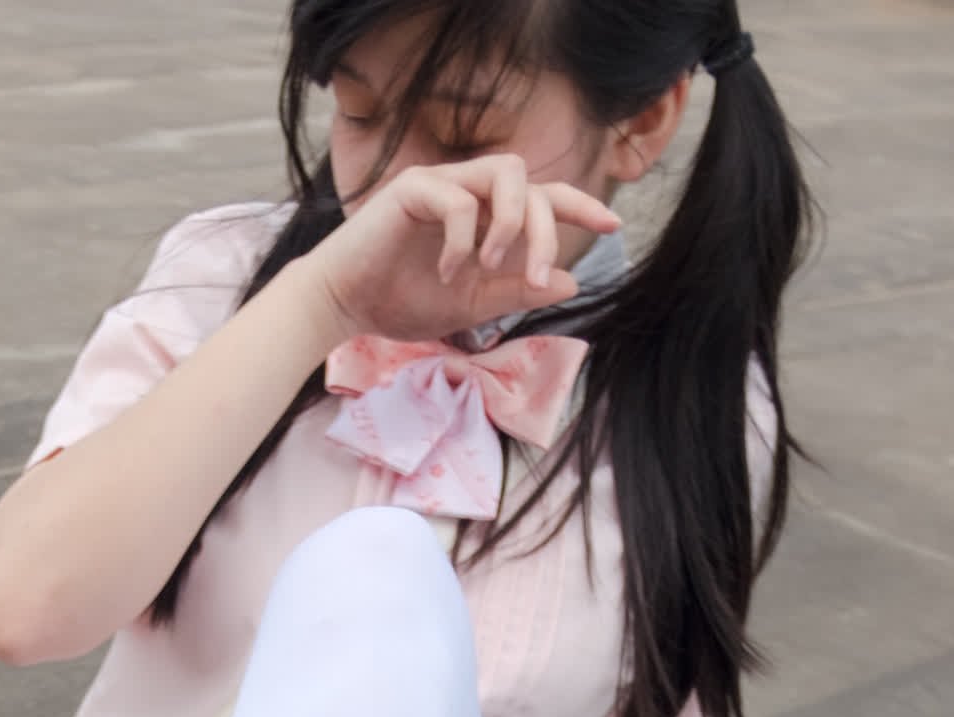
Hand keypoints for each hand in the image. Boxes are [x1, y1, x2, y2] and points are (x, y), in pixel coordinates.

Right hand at [303, 153, 621, 349]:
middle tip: (534, 277)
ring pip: (504, 172)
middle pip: (532, 184)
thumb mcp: (470, 306)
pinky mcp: (413, 188)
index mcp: (485, 216)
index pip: (543, 198)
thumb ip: (516, 291)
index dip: (580, 206)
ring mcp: (441, 183)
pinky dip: (461, 241)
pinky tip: (446, 272)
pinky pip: (458, 200)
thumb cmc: (399, 301)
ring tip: (491, 265)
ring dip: (510, 222)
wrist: (342, 306)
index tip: (612, 225)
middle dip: (544, 230)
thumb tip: (570, 282)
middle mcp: (468, 191)